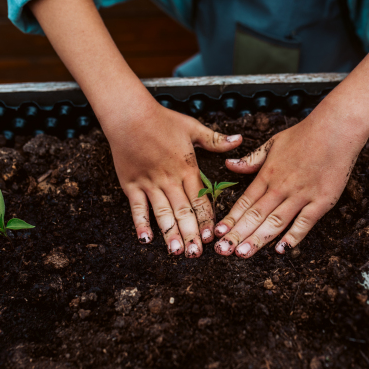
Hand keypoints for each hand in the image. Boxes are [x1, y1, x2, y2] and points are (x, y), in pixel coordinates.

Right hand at [105, 99, 241, 256]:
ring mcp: (150, 183)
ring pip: (162, 213)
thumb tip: (239, 140)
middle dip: (191, 234)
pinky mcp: (131, 184)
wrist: (129, 114)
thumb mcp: (193, 127)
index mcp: (187, 168)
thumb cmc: (162, 120)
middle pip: (183, 211)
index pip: (200, 199)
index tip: (212, 237)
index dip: (206, 219)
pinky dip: (141, 224)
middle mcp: (170, 179)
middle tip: (197, 254)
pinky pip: (137, 208)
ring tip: (177, 252)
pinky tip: (146, 240)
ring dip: (170, 234)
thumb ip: (216, 140)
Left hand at [212, 104, 368, 257]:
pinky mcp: (322, 201)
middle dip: (237, 235)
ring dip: (258, 239)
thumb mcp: (273, 143)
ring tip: (242, 254)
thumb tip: (229, 165)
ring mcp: (302, 195)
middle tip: (223, 251)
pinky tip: (281, 250)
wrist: (336, 128)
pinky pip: (305, 222)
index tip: (217, 233)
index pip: (244, 201)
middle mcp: (281, 187)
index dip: (230, 219)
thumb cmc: (305, 135)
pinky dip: (293, 236)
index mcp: (268, 174)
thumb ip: (251, 160)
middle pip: (255, 215)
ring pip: (275, 222)